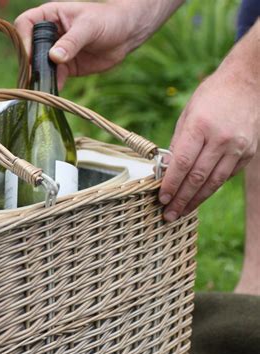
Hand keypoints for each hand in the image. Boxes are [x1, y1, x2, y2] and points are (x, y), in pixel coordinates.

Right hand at [15, 1, 182, 88]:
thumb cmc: (109, 20)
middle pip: (30, 48)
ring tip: (41, 86)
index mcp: (51, 16)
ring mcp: (57, 52)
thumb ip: (72, 42)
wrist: (127, 35)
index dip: (23, 38)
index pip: (26, 23)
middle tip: (34, 74)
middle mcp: (50, 34)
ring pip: (40, 66)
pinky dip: (53, 84)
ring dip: (40, 76)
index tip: (29, 54)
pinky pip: (55, 77)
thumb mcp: (89, 27)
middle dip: (30, 62)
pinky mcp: (66, 67)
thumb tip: (54, 57)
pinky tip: (54, 90)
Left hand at [160, 52, 258, 220]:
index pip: (182, 164)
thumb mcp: (187, 115)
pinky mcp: (248, 153)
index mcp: (200, 127)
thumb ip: (178, 144)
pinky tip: (198, 198)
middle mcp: (220, 139)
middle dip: (181, 199)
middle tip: (169, 215)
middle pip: (197, 178)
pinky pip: (226, 176)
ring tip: (182, 213)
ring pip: (213, 182)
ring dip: (196, 201)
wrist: (249, 82)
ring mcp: (237, 147)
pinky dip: (211, 189)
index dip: (171, 184)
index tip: (161, 198)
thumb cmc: (211, 96)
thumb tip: (166, 171)